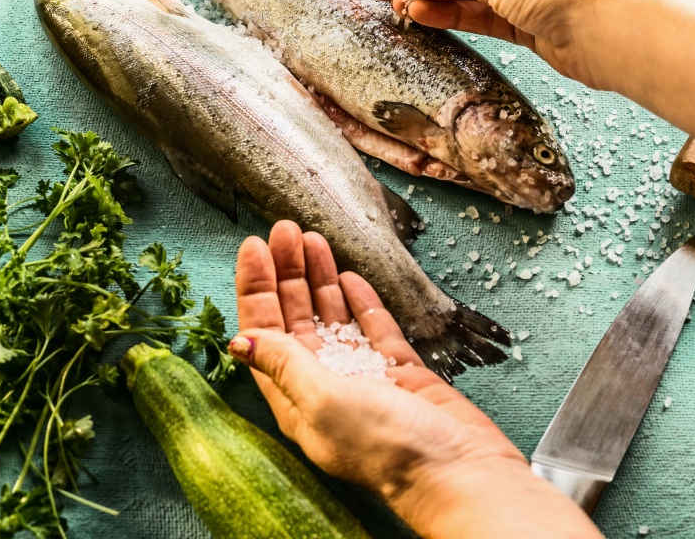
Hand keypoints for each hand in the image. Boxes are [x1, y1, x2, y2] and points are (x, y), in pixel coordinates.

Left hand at [232, 221, 603, 538]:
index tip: (253, 246)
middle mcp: (325, 384)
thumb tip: (239, 340)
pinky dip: (360, 299)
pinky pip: (373, 327)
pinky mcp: (400, 370)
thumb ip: (284, 364)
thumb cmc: (386, 447)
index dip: (256, 289)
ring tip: (312, 238)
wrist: (455, 467)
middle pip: (296, 318)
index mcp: (296, 398)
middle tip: (284, 229)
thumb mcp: (322, 401)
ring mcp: (364, 375)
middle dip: (287, 272)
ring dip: (319, 277)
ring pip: (333, 315)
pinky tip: (347, 274)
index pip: (265, 333)